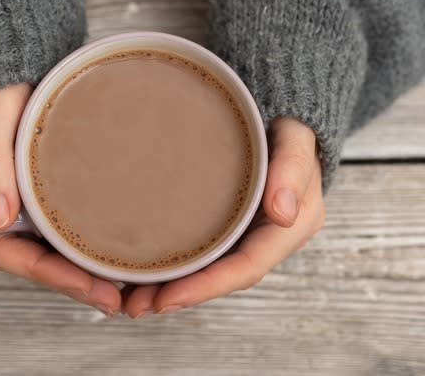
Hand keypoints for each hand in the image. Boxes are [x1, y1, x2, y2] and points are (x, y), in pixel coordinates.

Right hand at [0, 83, 121, 315]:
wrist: (5, 46)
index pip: (2, 249)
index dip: (46, 274)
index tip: (88, 288)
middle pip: (26, 255)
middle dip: (69, 280)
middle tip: (116, 299)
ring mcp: (9, 192)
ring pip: (41, 243)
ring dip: (76, 267)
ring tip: (119, 287)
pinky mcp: (31, 181)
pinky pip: (52, 221)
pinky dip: (77, 241)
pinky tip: (106, 250)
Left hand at [123, 117, 324, 317]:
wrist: (283, 119)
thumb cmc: (290, 126)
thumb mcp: (296, 138)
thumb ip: (293, 165)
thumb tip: (283, 213)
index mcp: (288, 228)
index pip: (246, 267)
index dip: (207, 287)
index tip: (168, 298)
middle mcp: (265, 239)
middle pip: (220, 276)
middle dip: (179, 294)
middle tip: (133, 305)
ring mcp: (244, 233)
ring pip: (206, 269)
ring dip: (169, 286)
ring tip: (127, 297)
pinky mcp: (225, 224)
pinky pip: (199, 250)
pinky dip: (172, 263)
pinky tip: (140, 269)